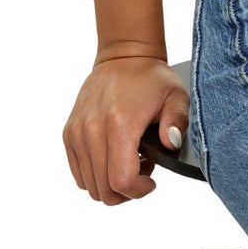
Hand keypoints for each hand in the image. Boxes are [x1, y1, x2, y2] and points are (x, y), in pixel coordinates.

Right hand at [62, 52, 188, 204]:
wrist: (124, 57)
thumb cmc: (151, 78)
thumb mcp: (176, 96)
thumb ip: (178, 122)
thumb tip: (171, 143)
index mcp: (120, 123)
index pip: (121, 180)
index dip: (139, 191)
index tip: (151, 181)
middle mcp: (93, 129)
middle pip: (104, 189)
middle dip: (127, 192)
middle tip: (143, 171)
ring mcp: (78, 132)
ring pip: (89, 185)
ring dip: (111, 183)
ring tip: (129, 162)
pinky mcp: (69, 133)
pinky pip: (79, 173)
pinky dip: (96, 175)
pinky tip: (113, 157)